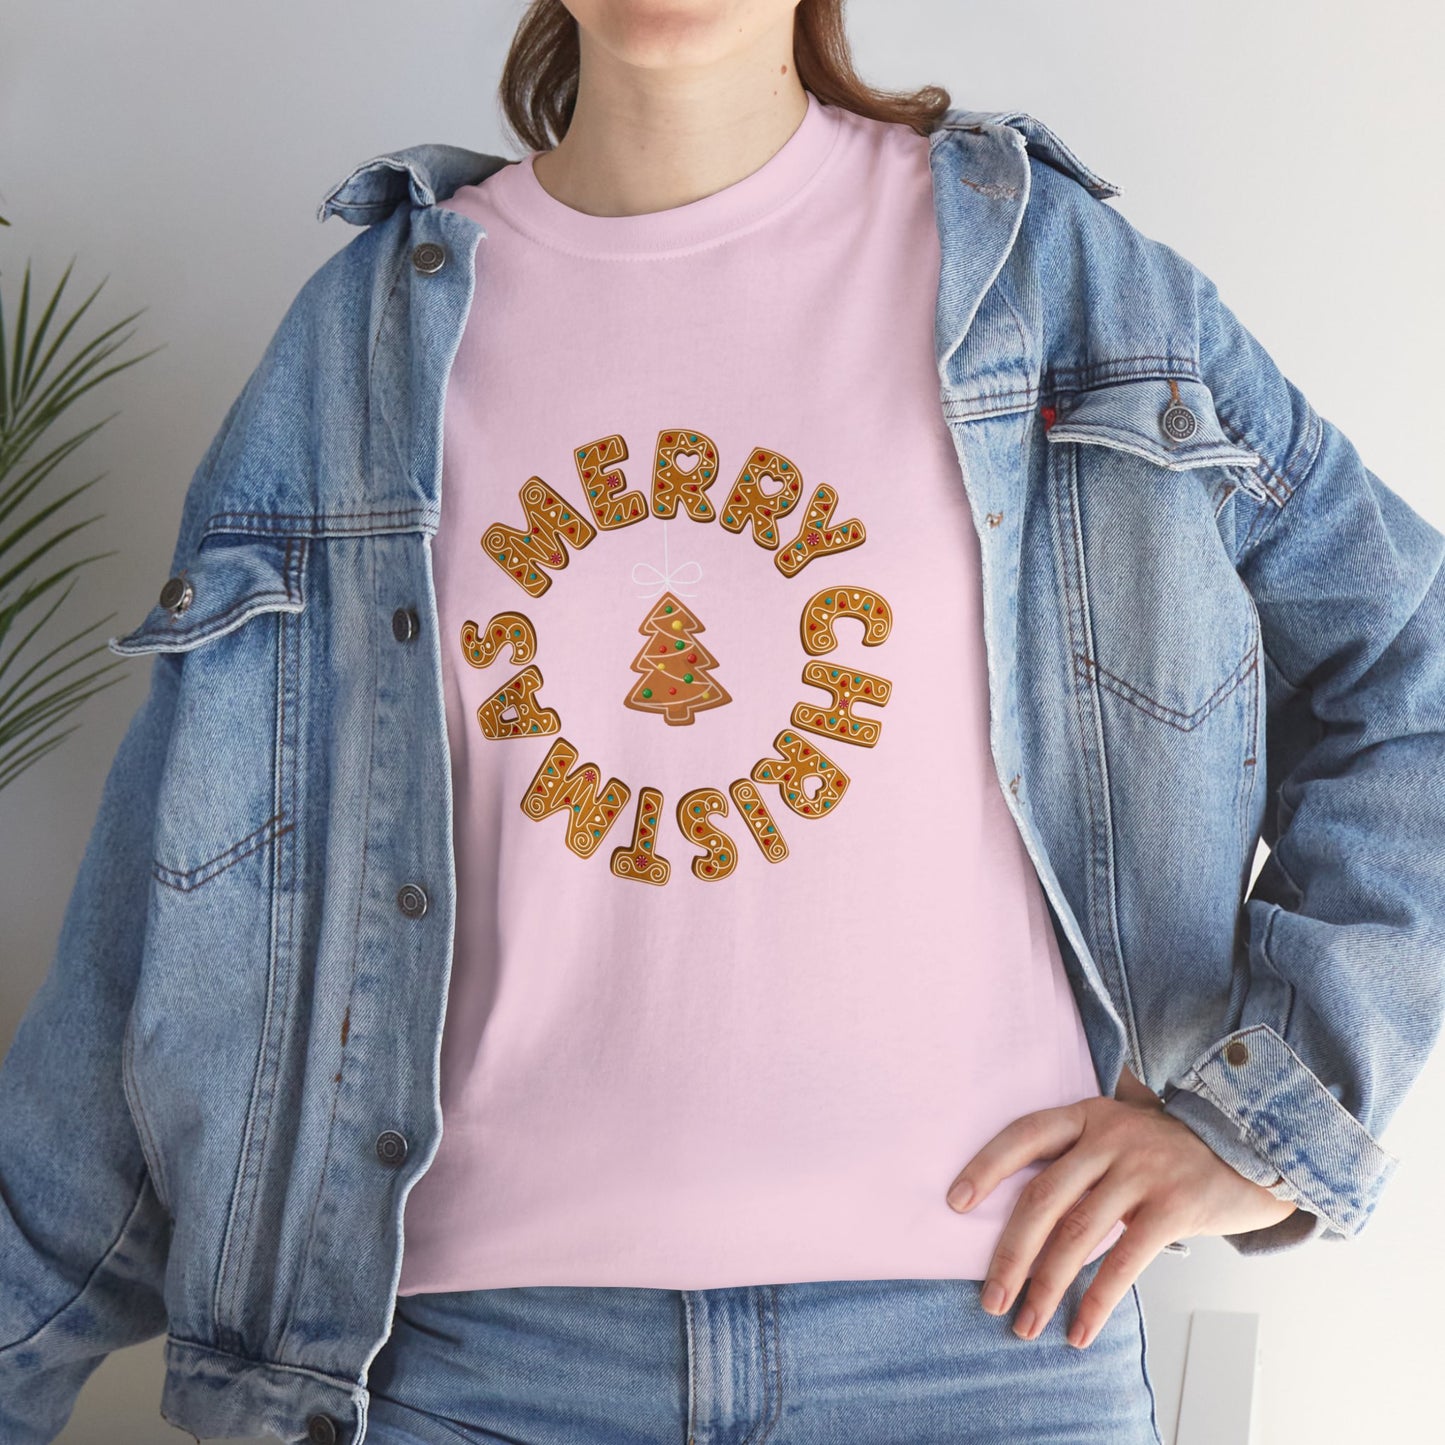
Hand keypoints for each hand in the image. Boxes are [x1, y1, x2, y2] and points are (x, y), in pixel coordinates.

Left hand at [944, 1066, 1297, 1348]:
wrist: (1256, 1144)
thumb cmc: (1174, 1149)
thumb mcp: (1123, 1132)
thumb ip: (1081, 1157)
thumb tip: (1023, 1214)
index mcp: (1088, 1115)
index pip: (1023, 1135)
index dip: (987, 1167)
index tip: (955, 1202)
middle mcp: (1110, 1137)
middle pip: (1043, 1198)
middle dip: (1011, 1253)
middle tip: (990, 1297)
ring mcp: (1143, 1169)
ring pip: (1078, 1234)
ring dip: (1046, 1285)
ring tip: (1026, 1322)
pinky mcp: (1174, 1204)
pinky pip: (1124, 1260)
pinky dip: (1097, 1300)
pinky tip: (1079, 1329)